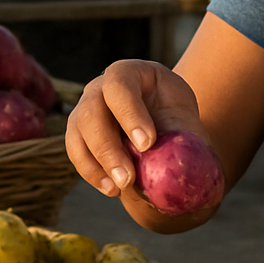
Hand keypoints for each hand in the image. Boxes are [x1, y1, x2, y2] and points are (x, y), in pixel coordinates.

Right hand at [65, 59, 207, 197]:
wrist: (164, 130)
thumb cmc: (177, 120)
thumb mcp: (187, 122)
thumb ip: (186, 139)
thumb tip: (186, 167)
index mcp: (130, 73)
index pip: (120, 84)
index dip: (130, 114)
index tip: (147, 144)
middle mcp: (100, 87)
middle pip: (92, 110)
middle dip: (109, 147)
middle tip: (128, 177)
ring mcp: (85, 109)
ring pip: (78, 133)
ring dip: (97, 163)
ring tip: (119, 188)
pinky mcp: (78, 134)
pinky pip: (76, 152)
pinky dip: (92, 172)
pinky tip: (111, 189)